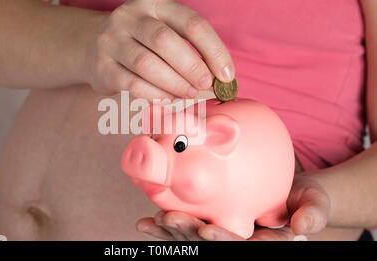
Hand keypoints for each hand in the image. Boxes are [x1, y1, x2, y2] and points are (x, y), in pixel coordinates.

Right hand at [86, 0, 234, 101]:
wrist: (94, 45)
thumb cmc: (142, 43)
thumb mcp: (165, 33)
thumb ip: (190, 50)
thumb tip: (220, 80)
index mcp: (155, 3)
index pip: (192, 24)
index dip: (214, 51)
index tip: (227, 75)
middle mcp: (130, 17)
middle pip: (165, 41)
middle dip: (192, 67)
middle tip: (206, 85)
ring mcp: (112, 40)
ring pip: (146, 64)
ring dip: (174, 83)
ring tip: (189, 94)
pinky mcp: (101, 67)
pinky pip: (131, 84)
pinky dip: (154, 94)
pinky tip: (167, 98)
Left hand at [136, 172, 330, 240]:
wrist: (287, 190)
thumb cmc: (303, 199)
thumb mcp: (315, 202)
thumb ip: (313, 213)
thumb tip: (305, 228)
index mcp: (260, 243)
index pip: (240, 246)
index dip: (223, 241)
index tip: (208, 231)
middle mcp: (236, 241)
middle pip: (209, 242)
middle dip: (188, 234)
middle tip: (170, 219)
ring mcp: (219, 232)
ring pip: (191, 237)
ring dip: (171, 230)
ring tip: (153, 219)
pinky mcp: (207, 221)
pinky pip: (183, 226)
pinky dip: (162, 227)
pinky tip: (144, 222)